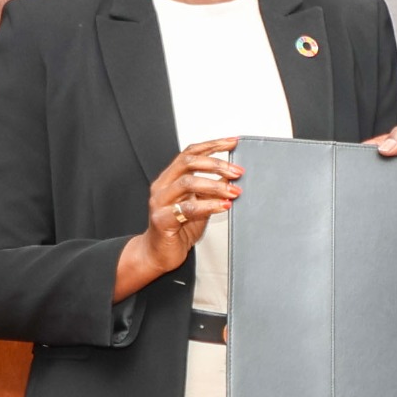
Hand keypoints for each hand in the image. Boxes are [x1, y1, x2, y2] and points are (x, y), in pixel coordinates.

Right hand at [119, 137, 242, 295]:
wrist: (158, 254)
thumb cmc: (177, 229)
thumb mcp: (199, 204)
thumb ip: (211, 189)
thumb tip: (232, 176)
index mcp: (170, 177)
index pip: (190, 152)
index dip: (212, 145)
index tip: (233, 142)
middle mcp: (162, 186)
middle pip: (188, 162)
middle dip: (217, 164)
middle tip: (238, 172)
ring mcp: (160, 202)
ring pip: (187, 183)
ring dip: (215, 185)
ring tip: (234, 192)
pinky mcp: (162, 220)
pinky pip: (187, 209)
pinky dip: (208, 206)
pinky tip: (223, 206)